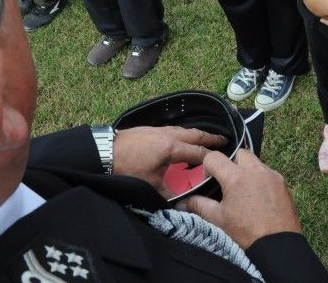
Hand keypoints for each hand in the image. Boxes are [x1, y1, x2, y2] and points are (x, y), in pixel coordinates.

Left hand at [112, 126, 226, 197]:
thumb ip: (169, 191)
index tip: (224, 158)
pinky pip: (174, 129)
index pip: (199, 151)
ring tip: (205, 138)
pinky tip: (181, 139)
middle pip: (195, 134)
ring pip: (184, 130)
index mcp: (172, 147)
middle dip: (210, 137)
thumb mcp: (150, 184)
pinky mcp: (150, 129)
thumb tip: (182, 198)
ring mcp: (159, 129)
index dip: (212, 156)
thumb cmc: (127, 167)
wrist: (104, 151)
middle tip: (223, 139)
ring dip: (197, 134)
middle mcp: (169, 135)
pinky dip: (184, 134)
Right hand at [182, 149, 301, 249]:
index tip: (210, 181)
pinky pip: (268, 172)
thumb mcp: (218, 219)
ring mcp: (271, 175)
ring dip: (246, 170)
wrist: (277, 245)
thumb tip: (182, 202)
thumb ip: (199, 205)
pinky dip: (260, 179)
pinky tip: (258, 197)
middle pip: (239, 153)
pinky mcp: (282, 182)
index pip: (214, 157)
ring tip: (244, 191)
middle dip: (230, 163)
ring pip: (255, 162)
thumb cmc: (246, 232)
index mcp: (236, 177)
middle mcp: (255, 170)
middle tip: (228, 183)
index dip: (208, 167)